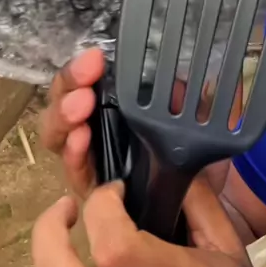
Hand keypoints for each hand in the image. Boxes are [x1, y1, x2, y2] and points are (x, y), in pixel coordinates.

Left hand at [32, 180, 255, 266]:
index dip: (103, 208)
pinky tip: (76, 259)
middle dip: (49, 233)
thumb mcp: (227, 246)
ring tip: (64, 228)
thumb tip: (167, 161)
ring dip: (48, 254)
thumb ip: (199, 202)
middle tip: (67, 206)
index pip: (113, 249)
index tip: (116, 188)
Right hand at [39, 50, 240, 198]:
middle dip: (69, 84)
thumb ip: (189, 94)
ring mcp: (92, 159)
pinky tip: (80, 139)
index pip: (83, 80)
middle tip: (86, 75)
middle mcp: (97, 128)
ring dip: (65, 115)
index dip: (82, 68)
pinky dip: (74, 154)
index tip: (94, 58)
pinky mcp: (94, 191)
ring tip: (80, 106)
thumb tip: (177, 76)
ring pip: (60, 134)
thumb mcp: (198, 117)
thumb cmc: (198, 157)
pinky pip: (76, 172)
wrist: (206, 208)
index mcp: (116, 103)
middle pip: (64, 101)